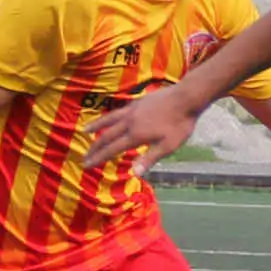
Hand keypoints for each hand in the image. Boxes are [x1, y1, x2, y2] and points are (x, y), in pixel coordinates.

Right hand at [78, 88, 198, 170]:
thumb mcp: (168, 146)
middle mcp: (129, 122)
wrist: (186, 98)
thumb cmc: (179, 124)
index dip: (98, 158)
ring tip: (85, 130)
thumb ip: (150, 158)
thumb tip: (134, 173)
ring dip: (96, 127)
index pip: (112, 149)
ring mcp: (132, 110)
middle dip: (94, 148)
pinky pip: (118, 111)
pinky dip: (109, 116)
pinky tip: (110, 118)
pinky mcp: (137, 102)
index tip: (87, 165)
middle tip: (84, 157)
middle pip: (106, 136)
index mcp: (135, 135)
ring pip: (109, 119)